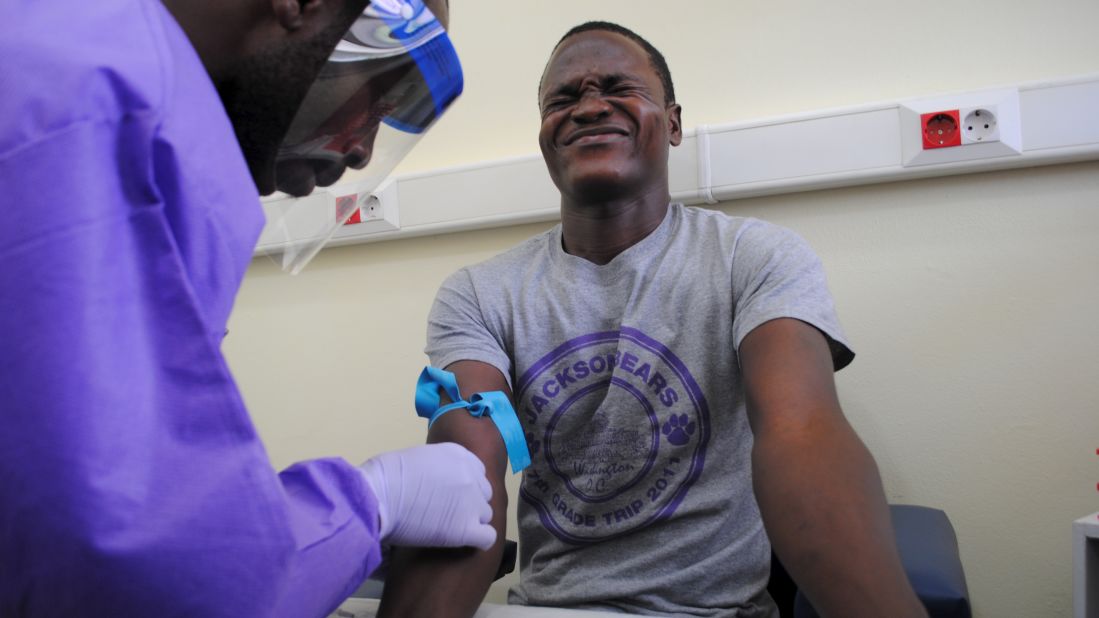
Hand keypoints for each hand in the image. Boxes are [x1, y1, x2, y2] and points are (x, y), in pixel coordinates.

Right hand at [360, 443, 495, 549]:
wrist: (379, 495)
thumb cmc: (387, 476)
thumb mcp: (419, 458)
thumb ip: (437, 468)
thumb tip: (437, 481)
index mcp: (460, 456)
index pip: (478, 473)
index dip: (465, 487)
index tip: (450, 496)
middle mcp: (472, 476)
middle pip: (484, 494)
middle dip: (470, 503)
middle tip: (447, 513)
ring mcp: (472, 503)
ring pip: (485, 516)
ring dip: (471, 522)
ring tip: (448, 529)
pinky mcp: (467, 528)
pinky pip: (487, 538)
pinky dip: (478, 541)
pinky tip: (461, 542)